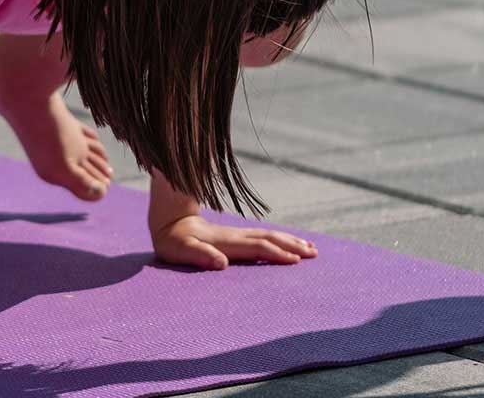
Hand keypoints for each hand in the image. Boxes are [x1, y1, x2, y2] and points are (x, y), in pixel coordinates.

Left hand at [152, 215, 317, 270]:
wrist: (169, 220)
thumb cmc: (173, 241)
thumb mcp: (181, 250)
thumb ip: (200, 255)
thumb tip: (221, 263)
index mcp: (227, 242)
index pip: (258, 247)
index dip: (276, 253)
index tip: (296, 260)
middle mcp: (236, 236)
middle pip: (270, 239)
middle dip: (292, 246)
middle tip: (314, 253)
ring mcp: (237, 234)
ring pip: (269, 235)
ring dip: (290, 241)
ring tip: (310, 247)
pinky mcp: (235, 236)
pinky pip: (263, 236)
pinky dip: (279, 239)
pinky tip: (287, 242)